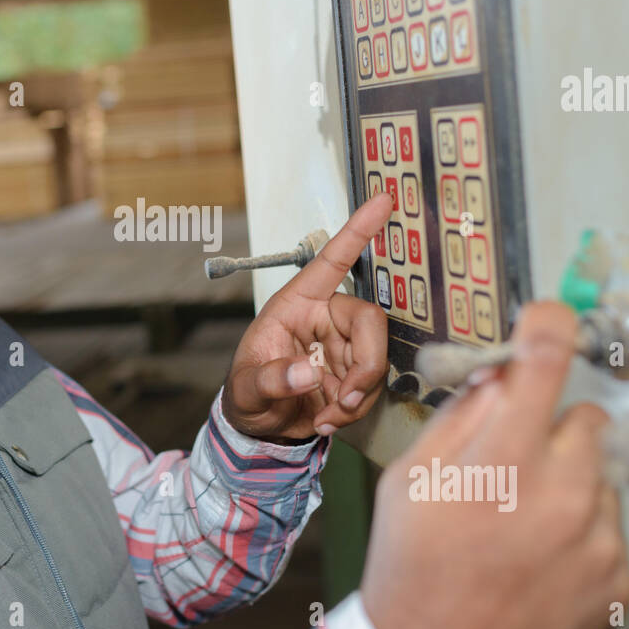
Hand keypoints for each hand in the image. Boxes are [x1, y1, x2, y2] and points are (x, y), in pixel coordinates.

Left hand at [221, 190, 393, 442]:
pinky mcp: (354, 372)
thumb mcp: (246, 388)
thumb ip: (272, 379)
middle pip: (369, 320)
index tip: (383, 200)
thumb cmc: (246, 394)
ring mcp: (343, 345)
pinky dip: (355, 408)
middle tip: (345, 397)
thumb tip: (307, 372)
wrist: (258, 428)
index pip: (331, 261)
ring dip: (356, 394)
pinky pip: (372, 384)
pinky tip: (328, 418)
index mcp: (295, 304)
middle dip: (366, 363)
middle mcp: (324, 318)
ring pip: (375, 357)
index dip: (358, 231)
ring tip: (325, 415)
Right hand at [358, 301, 628, 628]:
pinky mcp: (616, 575)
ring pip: (598, 474)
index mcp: (504, 461)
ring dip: (566, 483)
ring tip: (517, 523)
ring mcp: (596, 538)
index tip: (547, 317)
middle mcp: (562, 494)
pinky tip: (537, 554)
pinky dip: (579, 530)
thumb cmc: (411, 568)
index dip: (547, 324)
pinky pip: (608, 524)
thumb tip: (499, 373)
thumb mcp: (409, 479)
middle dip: (549, 429)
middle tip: (511, 463)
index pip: (545, 360)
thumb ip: (460, 416)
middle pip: (584, 419)